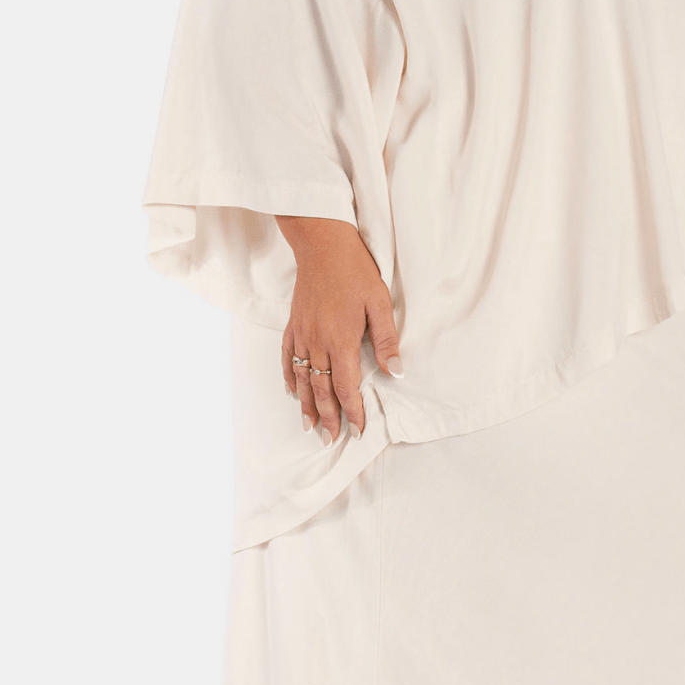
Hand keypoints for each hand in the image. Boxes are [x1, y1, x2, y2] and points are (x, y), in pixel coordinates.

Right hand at [274, 216, 402, 444]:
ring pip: (302, 379)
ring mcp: (302, 334)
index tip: (359, 430)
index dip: (353, 411)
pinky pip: (287, 357)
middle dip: (329, 417)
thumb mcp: (380, 303)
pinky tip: (292, 392)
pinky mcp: (293, 324)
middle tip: (332, 439)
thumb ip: (387, 340)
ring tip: (311, 427)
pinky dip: (289, 378)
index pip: (347, 387)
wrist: (323, 245)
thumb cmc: (355, 271)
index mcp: (342, 340)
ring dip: (307, 406)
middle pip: (322, 390)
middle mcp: (318, 342)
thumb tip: (397, 372)